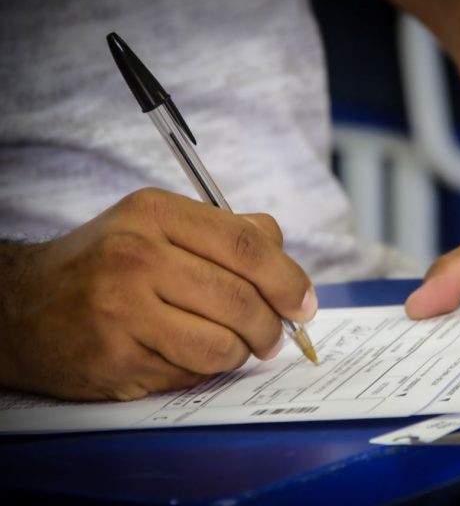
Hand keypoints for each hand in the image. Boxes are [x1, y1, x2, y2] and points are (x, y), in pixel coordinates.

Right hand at [0, 188, 316, 400]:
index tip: (304, 303)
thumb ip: (224, 232)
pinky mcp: (115, 359)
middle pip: (241, 300)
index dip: (288, 279)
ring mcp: (121, 311)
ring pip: (222, 346)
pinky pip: (190, 375)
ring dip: (239, 354)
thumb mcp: (156, 225)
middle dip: (271, 327)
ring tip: (232, 347)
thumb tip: (284, 256)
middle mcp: (136, 257)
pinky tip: (185, 355)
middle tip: (274, 336)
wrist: (20, 307)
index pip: (246, 246)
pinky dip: (202, 371)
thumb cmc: (104, 264)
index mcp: (154, 214)